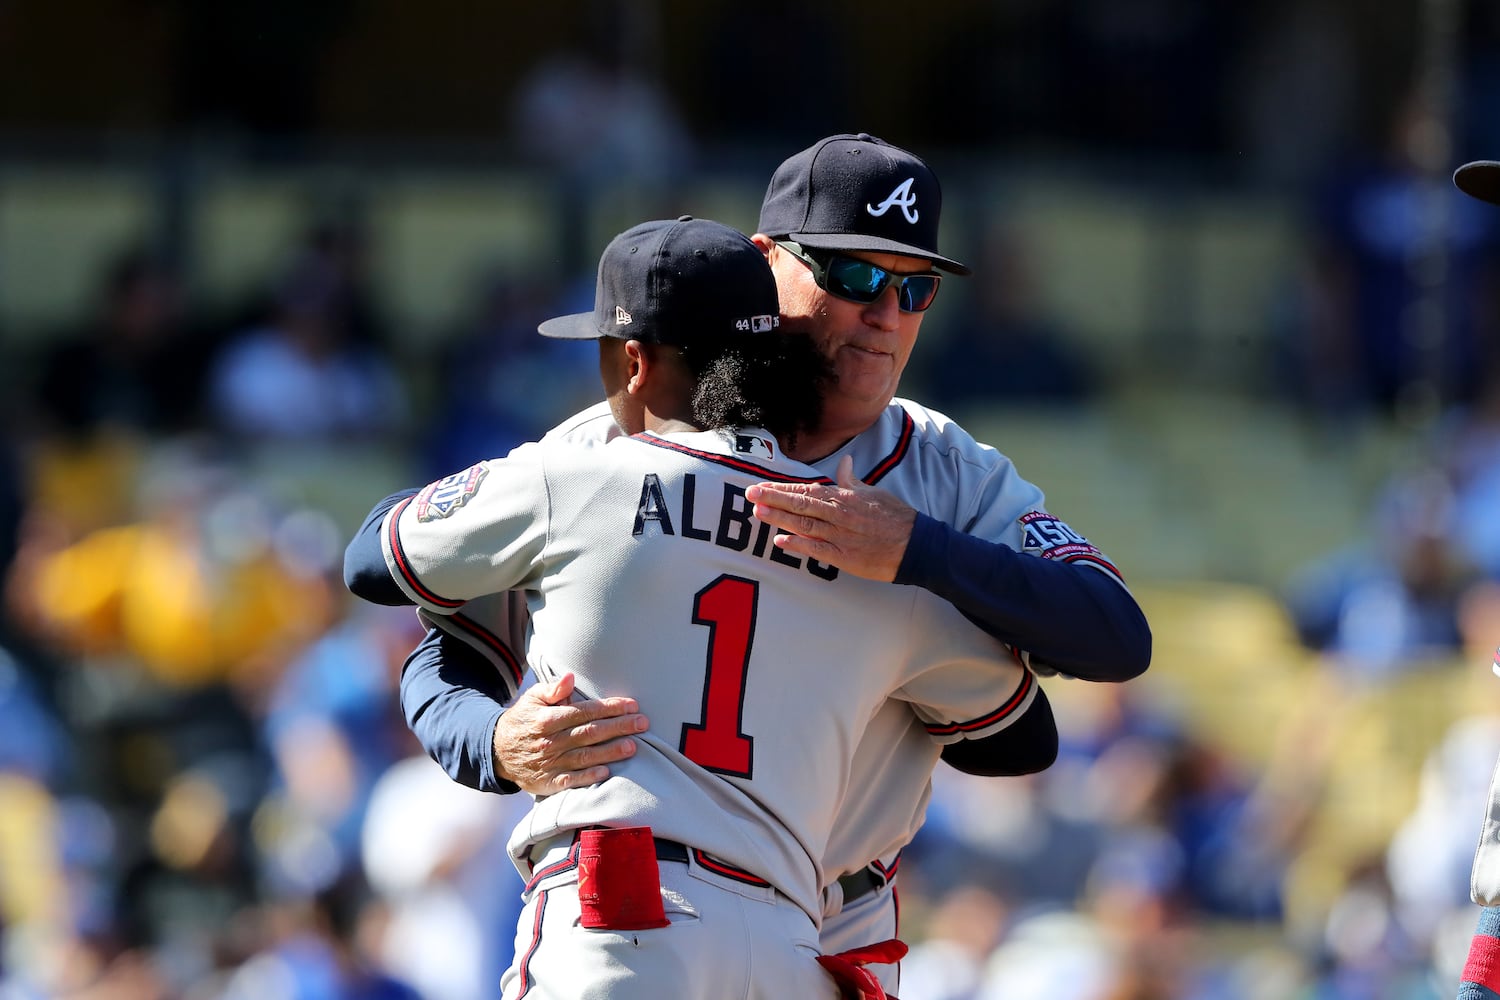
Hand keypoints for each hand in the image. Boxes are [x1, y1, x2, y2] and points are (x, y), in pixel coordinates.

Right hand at [494, 672, 648, 794]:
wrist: (497, 751)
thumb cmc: (523, 720)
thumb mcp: (532, 699)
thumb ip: (552, 689)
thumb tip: (570, 677)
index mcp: (548, 719)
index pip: (585, 711)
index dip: (610, 708)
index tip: (632, 705)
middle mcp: (550, 741)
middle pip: (590, 733)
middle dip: (619, 727)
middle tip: (643, 723)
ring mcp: (550, 763)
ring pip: (586, 756)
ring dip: (611, 752)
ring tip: (633, 746)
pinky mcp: (549, 782)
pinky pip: (572, 780)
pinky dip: (589, 776)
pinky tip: (607, 772)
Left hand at [745, 455, 916, 581]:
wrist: (917, 545)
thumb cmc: (895, 517)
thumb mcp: (874, 492)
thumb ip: (852, 480)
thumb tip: (844, 462)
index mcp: (845, 497)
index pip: (807, 490)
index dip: (782, 488)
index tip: (761, 486)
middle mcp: (840, 514)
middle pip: (801, 504)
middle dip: (773, 499)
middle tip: (750, 495)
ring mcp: (841, 536)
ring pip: (805, 524)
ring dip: (780, 518)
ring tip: (758, 513)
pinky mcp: (845, 557)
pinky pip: (817, 550)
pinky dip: (799, 544)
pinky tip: (780, 541)